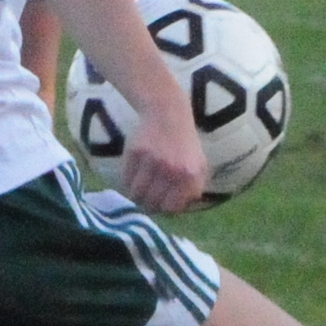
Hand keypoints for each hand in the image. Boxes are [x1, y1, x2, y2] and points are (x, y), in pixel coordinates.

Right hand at [116, 104, 209, 219]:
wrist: (168, 114)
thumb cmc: (185, 143)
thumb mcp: (199, 166)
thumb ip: (193, 189)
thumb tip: (176, 211)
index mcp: (190, 176)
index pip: (172, 207)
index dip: (164, 209)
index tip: (160, 205)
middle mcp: (171, 170)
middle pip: (152, 203)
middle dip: (149, 205)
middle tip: (147, 200)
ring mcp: (151, 161)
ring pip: (136, 194)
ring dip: (136, 196)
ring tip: (139, 190)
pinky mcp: (134, 153)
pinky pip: (126, 179)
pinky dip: (127, 182)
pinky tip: (133, 177)